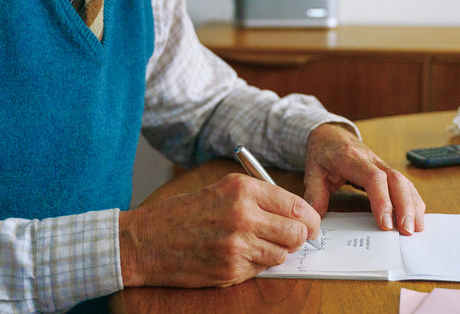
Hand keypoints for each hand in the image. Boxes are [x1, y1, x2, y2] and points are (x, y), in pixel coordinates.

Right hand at [119, 173, 319, 287]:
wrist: (147, 240)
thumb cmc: (184, 213)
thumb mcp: (223, 189)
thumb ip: (260, 197)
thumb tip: (296, 212)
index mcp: (243, 190)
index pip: (296, 205)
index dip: (310, 218)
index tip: (312, 223)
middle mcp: (243, 216)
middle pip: (296, 233)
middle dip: (298, 237)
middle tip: (292, 237)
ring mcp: (237, 246)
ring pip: (281, 254)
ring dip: (275, 252)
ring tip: (256, 244)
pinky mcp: (231, 270)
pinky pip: (261, 269)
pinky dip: (256, 264)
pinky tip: (237, 255)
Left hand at [303, 123, 425, 235]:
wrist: (331, 135)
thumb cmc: (323, 154)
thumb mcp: (312, 172)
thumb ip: (314, 195)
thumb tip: (316, 220)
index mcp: (352, 159)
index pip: (374, 178)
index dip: (382, 200)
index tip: (385, 223)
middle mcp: (372, 160)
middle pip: (396, 180)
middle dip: (404, 206)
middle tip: (407, 230)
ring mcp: (383, 165)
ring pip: (404, 182)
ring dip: (413, 205)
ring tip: (417, 228)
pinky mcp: (388, 172)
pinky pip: (405, 185)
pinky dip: (414, 201)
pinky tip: (417, 217)